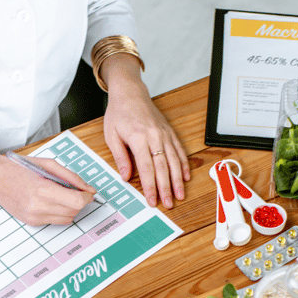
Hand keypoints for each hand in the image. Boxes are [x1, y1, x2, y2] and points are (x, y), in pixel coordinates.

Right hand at [0, 153, 93, 224]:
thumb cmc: (19, 168)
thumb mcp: (48, 164)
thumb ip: (71, 177)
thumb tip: (88, 189)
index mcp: (42, 189)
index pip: (76, 202)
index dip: (86, 197)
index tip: (87, 192)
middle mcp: (38, 207)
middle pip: (73, 212)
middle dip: (79, 202)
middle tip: (75, 190)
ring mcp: (34, 217)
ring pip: (67, 219)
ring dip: (71, 208)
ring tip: (62, 195)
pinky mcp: (32, 222)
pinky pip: (55, 221)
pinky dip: (59, 212)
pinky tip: (50, 201)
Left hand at [101, 59, 189, 208]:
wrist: (130, 93)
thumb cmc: (119, 113)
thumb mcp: (111, 135)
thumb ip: (120, 157)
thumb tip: (126, 177)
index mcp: (138, 138)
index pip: (146, 168)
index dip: (150, 187)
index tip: (152, 201)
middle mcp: (154, 136)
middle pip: (162, 167)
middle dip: (166, 188)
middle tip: (169, 204)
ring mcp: (164, 134)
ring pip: (174, 160)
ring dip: (177, 180)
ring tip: (180, 195)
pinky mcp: (169, 132)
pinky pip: (179, 150)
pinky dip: (183, 164)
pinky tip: (185, 177)